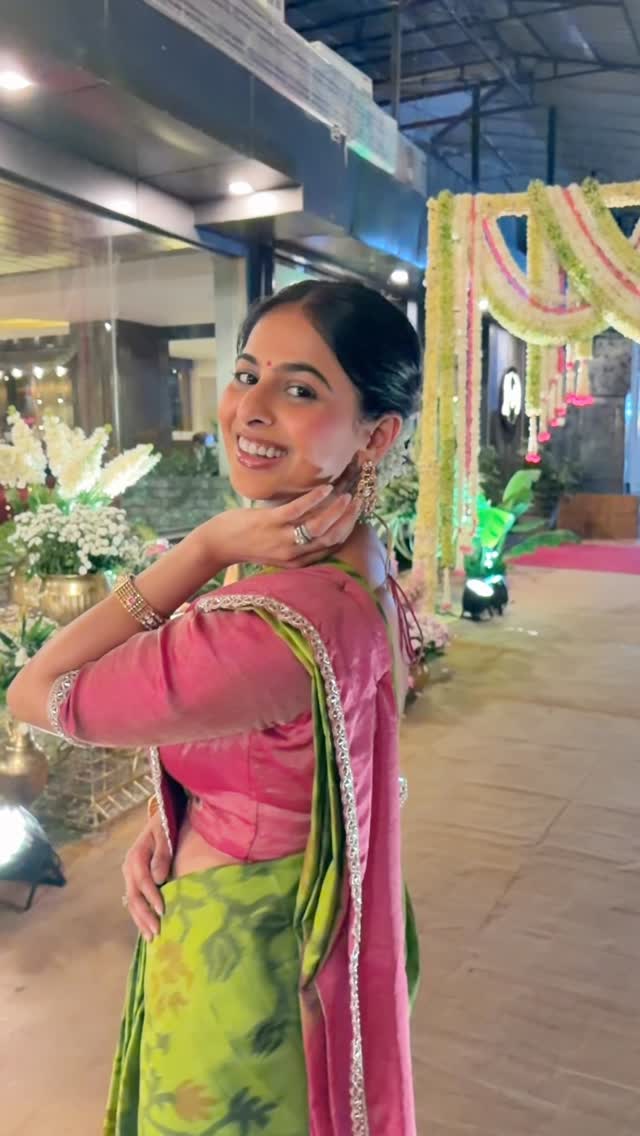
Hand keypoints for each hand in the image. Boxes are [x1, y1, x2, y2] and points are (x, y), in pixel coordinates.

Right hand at [121, 812, 170, 940]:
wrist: (159, 821)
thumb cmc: (165, 826)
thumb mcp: (165, 835)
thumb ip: (162, 854)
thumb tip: (159, 877)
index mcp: (136, 856)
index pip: (143, 880)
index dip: (151, 896)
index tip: (162, 911)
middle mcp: (129, 868)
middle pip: (134, 896)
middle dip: (144, 916)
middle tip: (157, 932)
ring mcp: (129, 876)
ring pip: (131, 902)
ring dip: (141, 921)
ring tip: (152, 937)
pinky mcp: (134, 882)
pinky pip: (134, 902)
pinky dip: (140, 916)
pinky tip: (147, 930)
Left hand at [202, 482, 362, 570]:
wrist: (218, 545)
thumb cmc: (247, 543)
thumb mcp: (276, 550)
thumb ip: (296, 541)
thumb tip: (318, 520)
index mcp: (296, 562)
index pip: (330, 547)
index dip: (346, 530)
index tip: (356, 515)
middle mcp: (292, 554)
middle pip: (329, 538)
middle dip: (348, 520)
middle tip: (359, 502)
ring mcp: (281, 539)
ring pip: (319, 526)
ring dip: (337, 510)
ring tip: (347, 495)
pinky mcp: (270, 523)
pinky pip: (298, 510)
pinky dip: (314, 499)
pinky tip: (325, 489)